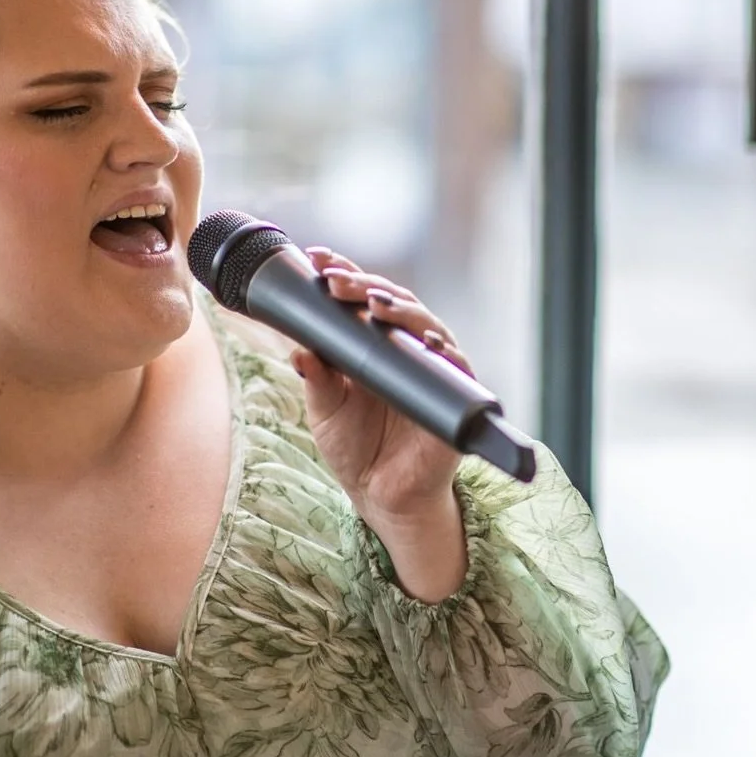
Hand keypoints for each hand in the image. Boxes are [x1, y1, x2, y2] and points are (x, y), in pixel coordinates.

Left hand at [291, 248, 470, 597]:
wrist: (382, 497)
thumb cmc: (354, 447)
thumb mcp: (325, 409)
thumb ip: (316, 378)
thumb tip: (299, 350)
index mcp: (375, 344)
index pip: (363, 298)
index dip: (346, 274)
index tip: (319, 258)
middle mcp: (407, 349)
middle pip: (394, 303)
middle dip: (365, 286)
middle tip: (337, 280)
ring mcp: (433, 370)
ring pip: (426, 325)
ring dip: (402, 311)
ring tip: (374, 303)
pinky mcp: (456, 398)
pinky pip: (456, 368)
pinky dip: (445, 353)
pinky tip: (429, 342)